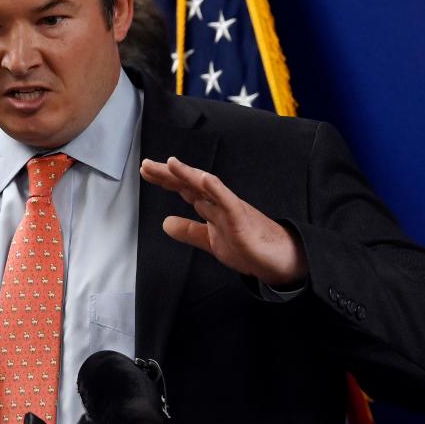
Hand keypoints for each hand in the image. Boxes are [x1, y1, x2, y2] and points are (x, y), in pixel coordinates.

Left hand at [139, 156, 307, 286]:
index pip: (185, 189)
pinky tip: (204, 179)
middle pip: (191, 183)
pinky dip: (216, 189)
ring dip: (189, 174)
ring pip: (208, 187)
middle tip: (146, 164)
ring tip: (170, 163)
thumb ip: (188, 230)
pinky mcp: (242, 219)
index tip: (146, 170)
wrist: (278, 259)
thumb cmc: (248, 246)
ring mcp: (231, 209)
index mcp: (212, 207)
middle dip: (169, 173)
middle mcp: (220, 202)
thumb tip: (165, 223)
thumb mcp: (209, 240)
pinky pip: (228, 202)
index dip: (166, 179)